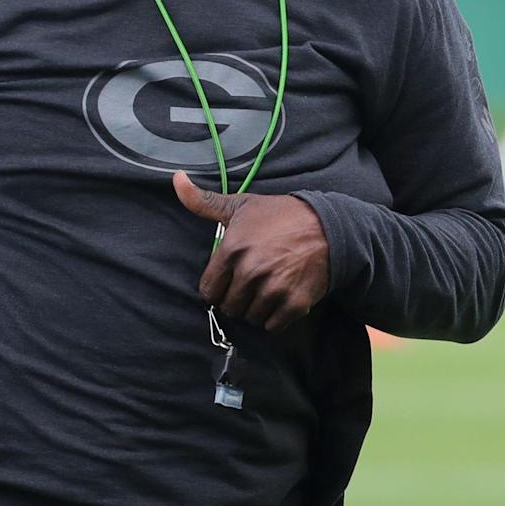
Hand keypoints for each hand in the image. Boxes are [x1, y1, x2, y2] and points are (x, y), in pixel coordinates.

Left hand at [173, 170, 328, 332]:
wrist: (328, 226)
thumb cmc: (280, 216)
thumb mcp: (241, 205)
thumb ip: (204, 201)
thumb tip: (176, 179)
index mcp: (232, 250)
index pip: (208, 291)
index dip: (218, 286)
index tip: (230, 278)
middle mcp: (251, 272)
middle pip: (228, 307)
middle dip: (236, 298)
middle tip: (251, 284)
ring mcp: (273, 289)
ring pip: (250, 318)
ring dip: (255, 308)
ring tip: (266, 289)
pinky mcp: (295, 304)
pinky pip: (272, 326)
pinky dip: (275, 317)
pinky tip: (280, 297)